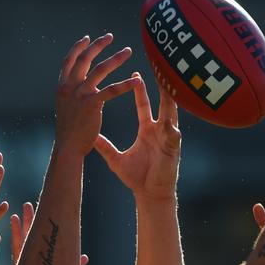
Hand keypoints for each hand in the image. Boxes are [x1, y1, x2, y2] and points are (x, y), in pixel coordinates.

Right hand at [10, 202, 88, 264]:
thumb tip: (85, 257)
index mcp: (40, 256)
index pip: (41, 237)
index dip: (41, 225)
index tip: (44, 211)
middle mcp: (32, 255)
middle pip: (31, 233)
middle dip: (31, 219)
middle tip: (31, 203)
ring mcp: (25, 257)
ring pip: (24, 235)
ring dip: (24, 221)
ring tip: (25, 206)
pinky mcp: (19, 263)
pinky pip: (16, 245)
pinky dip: (14, 232)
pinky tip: (13, 219)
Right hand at [54, 33, 139, 156]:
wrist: (68, 147)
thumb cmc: (69, 131)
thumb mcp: (65, 107)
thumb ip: (71, 93)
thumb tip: (78, 84)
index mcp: (62, 86)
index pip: (69, 61)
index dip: (78, 48)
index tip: (88, 38)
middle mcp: (69, 86)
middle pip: (84, 59)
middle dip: (98, 45)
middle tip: (111, 36)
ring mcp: (80, 94)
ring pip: (100, 70)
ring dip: (116, 58)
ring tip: (128, 51)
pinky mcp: (92, 104)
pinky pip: (112, 90)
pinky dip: (125, 84)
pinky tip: (136, 81)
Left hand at [94, 73, 180, 200]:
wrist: (150, 194)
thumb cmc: (137, 177)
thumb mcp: (116, 159)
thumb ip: (104, 145)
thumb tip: (90, 136)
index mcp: (147, 129)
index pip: (143, 104)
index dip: (139, 90)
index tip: (136, 74)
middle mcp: (159, 130)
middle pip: (161, 104)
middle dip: (160, 87)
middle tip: (160, 69)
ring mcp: (167, 139)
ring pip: (171, 116)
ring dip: (171, 102)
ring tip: (171, 88)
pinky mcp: (172, 150)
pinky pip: (173, 138)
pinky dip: (172, 131)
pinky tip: (172, 124)